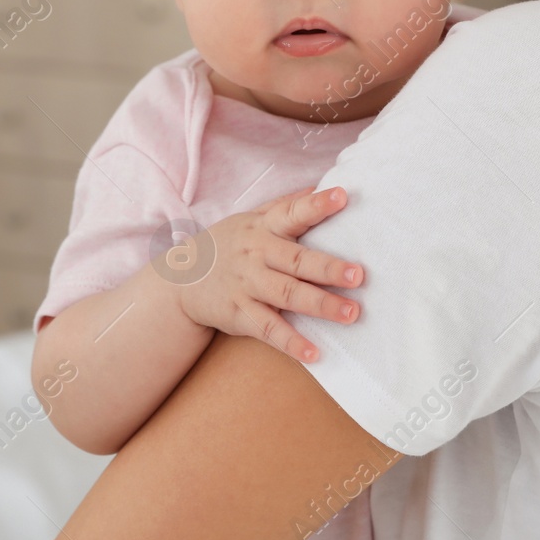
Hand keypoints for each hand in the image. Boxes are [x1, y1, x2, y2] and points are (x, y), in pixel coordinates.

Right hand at [172, 185, 362, 362]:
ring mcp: (247, 285)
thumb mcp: (251, 218)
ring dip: (320, 305)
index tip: (342, 196)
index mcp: (263, 227)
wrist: (181, 279)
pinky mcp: (239, 314)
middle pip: (296, 260)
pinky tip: (314, 353)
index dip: (316, 205)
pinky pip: (268, 329)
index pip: (292, 212)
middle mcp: (256, 254)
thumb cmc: (228, 244)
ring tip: (351, 313)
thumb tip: (322, 186)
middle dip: (328, 268)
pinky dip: (290, 342)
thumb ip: (286, 205)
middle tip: (358, 275)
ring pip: (287, 295)